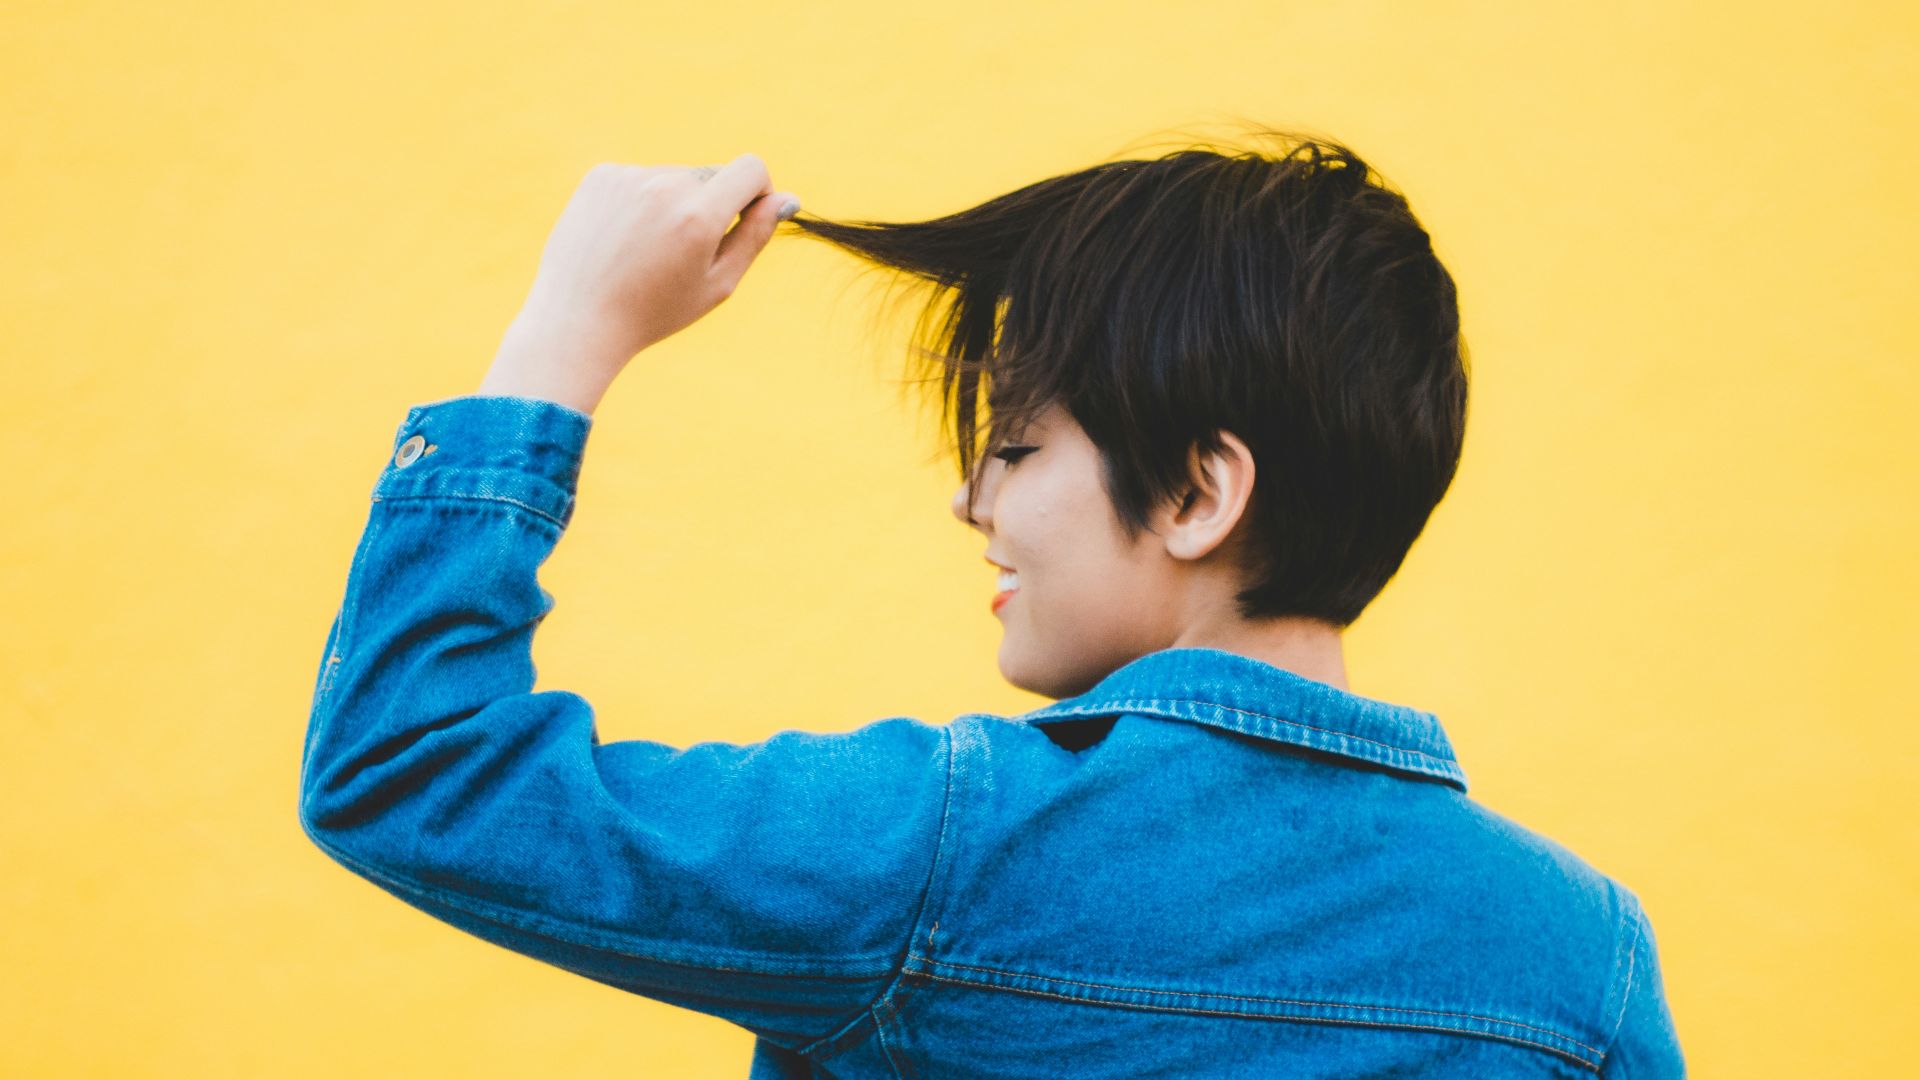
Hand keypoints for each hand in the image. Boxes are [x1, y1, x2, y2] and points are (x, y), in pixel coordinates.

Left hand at [480, 154, 798, 413]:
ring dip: (673, 205)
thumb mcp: (718, 283)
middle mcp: (665, 186)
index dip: (757, 192)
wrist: (578, 320)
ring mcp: (630, 177)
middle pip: (712, 176)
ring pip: (675, 177)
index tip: (744, 218)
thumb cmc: (655, 312)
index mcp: (700, 216)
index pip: (751, 168)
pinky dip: (640, 202)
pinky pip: (641, 178)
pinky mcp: (602, 176)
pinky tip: (622, 239)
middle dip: (711, 206)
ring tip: (646, 252)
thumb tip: (787, 197)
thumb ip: (756, 235)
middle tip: (682, 255)